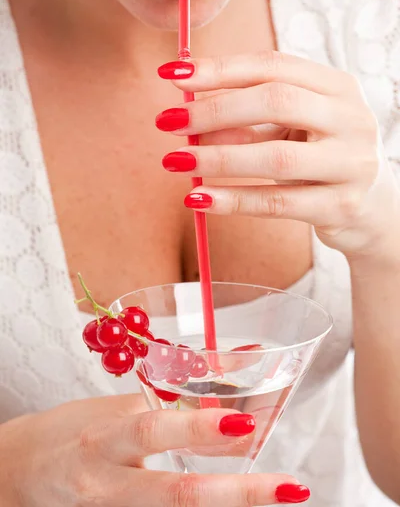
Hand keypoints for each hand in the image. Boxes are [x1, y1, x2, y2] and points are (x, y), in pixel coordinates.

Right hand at [0, 394, 302, 506]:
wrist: (20, 474)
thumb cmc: (74, 432)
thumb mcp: (116, 408)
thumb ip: (170, 397)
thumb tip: (234, 371)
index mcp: (105, 437)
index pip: (155, 430)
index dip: (199, 429)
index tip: (245, 426)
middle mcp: (107, 484)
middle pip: (173, 493)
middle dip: (235, 494)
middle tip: (288, 486)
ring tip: (278, 495)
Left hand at [156, 52, 399, 259]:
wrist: (371, 208)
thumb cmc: (322, 158)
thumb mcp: (292, 130)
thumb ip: (248, 120)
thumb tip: (190, 115)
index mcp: (337, 87)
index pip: (273, 65)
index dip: (220, 69)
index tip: (172, 76)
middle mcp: (351, 119)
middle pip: (276, 101)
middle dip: (214, 110)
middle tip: (169, 122)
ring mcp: (352, 164)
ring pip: (276, 158)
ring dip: (218, 158)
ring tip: (176, 161)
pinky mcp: (341, 207)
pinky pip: (278, 203)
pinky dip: (233, 200)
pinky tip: (199, 199)